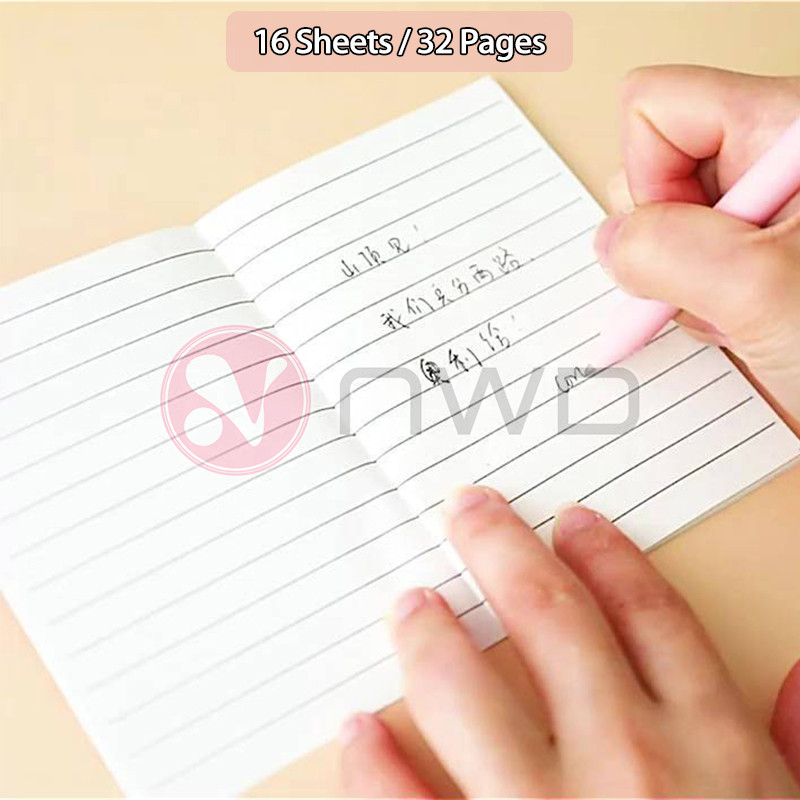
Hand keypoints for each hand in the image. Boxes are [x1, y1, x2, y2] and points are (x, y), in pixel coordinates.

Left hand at [339, 488, 799, 796]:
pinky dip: (378, 768)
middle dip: (501, 551)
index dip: (605, 556)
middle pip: (553, 618)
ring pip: (469, 695)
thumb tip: (795, 682)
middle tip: (465, 511)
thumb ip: (782, 748)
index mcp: (715, 749)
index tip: (568, 522)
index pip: (650, 614)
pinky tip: (359, 731)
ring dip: (429, 639)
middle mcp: (634, 766)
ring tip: (409, 605)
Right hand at [593, 65, 799, 422]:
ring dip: (683, 286)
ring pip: (666, 228)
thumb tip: (613, 242)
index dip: (648, 181)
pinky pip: (686, 267)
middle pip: (655, 169)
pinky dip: (697, 306)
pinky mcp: (757, 259)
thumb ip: (663, 248)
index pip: (657, 110)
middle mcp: (773, 164)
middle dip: (666, 243)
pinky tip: (741, 328)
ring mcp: (765, 216)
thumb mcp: (761, 289)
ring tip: (740, 315)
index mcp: (789, 127)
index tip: (690, 240)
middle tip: (721, 284)